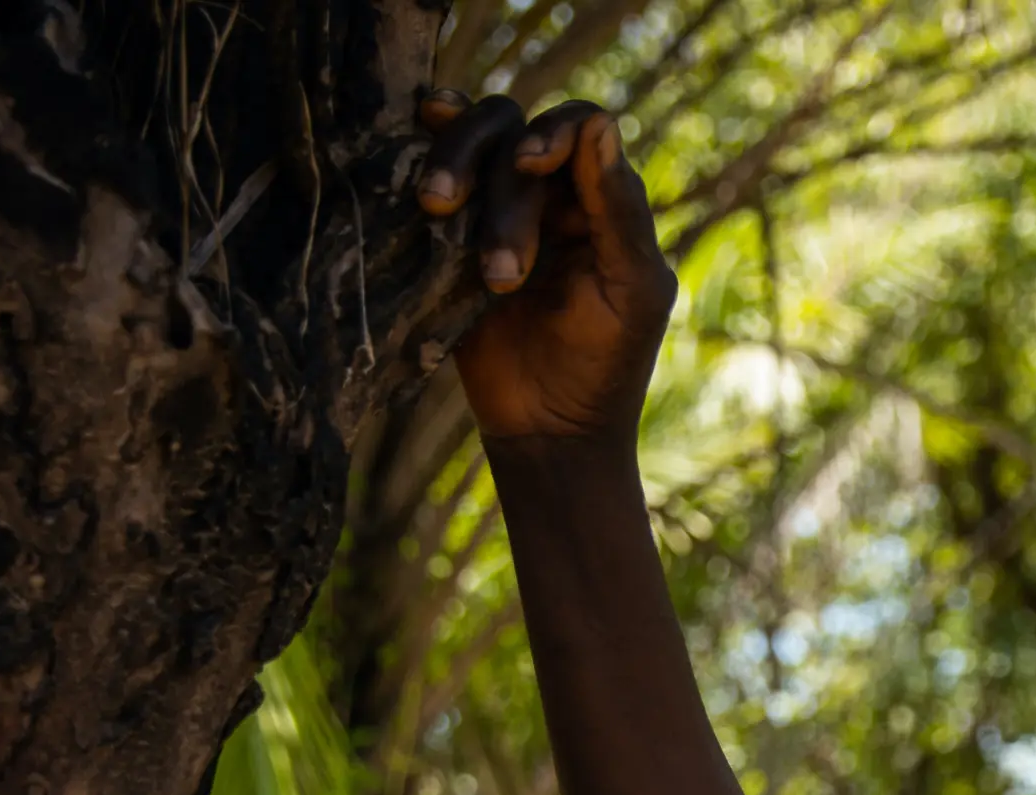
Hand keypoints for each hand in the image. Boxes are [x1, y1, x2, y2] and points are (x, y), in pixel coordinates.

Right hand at [416, 90, 677, 445]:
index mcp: (603, 202)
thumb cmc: (604, 364)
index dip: (552, 131)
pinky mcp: (447, 236)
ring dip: (454, 166)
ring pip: (467, 147)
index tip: (529, 164)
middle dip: (500, 184)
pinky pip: (430, 180)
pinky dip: (417, 160)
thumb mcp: (630, 291)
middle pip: (512, 134)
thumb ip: (618, 212)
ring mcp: (494, 211)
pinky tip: (405, 145)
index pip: (579, 127)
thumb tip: (599, 125)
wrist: (548, 428)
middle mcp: (551, 194)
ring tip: (438, 211)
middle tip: (500, 268)